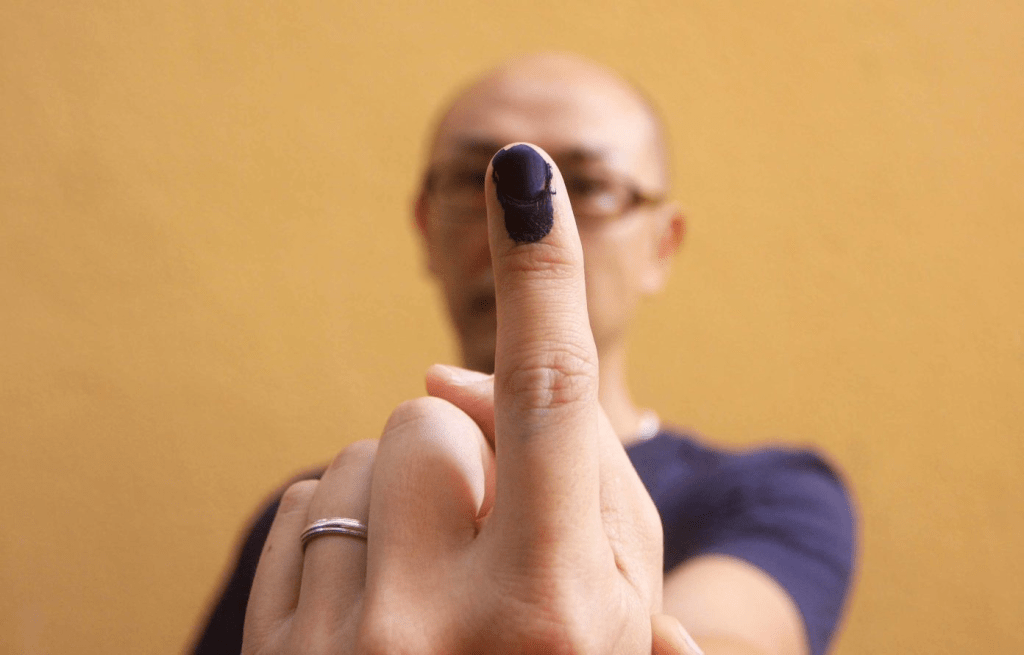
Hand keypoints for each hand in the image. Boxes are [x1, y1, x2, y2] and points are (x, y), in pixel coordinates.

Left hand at [243, 143, 669, 653]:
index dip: (544, 280)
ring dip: (408, 494)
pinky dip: (347, 523)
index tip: (524, 178)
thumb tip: (459, 375)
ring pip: (362, 455)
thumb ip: (582, 496)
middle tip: (494, 538)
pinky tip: (379, 599)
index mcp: (557, 627)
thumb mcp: (615, 629)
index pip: (552, 406)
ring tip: (438, 591)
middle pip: (435, 418)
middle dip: (470, 451)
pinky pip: (303, 503)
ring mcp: (341, 650)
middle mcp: (441, 635)